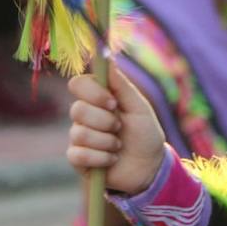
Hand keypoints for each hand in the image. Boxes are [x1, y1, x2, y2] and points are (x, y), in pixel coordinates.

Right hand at [66, 68, 167, 194]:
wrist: (149, 167)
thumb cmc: (145, 134)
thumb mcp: (139, 107)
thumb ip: (122, 85)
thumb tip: (107, 58)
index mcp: (97, 99)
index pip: (77, 84)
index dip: (92, 92)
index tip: (113, 103)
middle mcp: (84, 116)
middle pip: (77, 109)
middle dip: (105, 121)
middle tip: (120, 128)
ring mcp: (78, 137)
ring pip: (79, 134)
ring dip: (106, 142)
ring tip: (119, 146)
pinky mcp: (77, 159)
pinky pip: (78, 155)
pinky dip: (101, 158)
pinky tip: (112, 160)